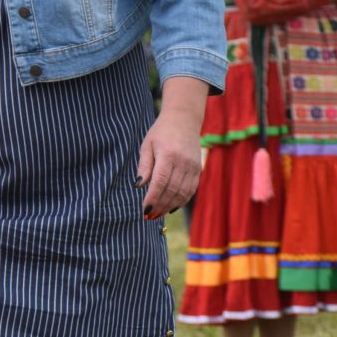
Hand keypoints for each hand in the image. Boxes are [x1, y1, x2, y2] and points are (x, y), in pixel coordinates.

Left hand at [136, 79, 205, 218]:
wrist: (184, 119)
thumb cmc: (161, 132)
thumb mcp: (147, 145)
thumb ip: (144, 166)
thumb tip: (139, 186)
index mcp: (168, 155)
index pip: (160, 182)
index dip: (153, 198)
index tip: (145, 209)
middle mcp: (182, 162)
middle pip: (172, 190)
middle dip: (160, 206)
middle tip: (149, 216)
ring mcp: (192, 166)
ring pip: (182, 193)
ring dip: (169, 206)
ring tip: (158, 214)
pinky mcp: (198, 169)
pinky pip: (191, 190)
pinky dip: (181, 201)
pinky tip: (171, 207)